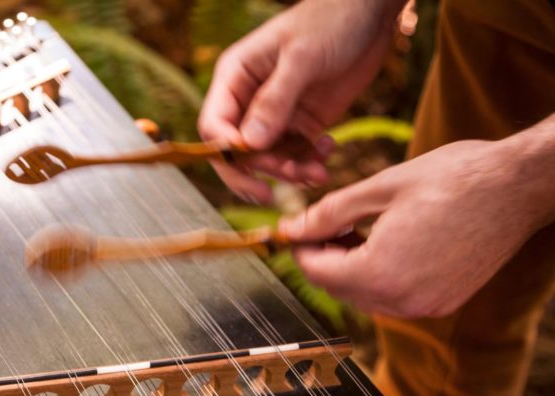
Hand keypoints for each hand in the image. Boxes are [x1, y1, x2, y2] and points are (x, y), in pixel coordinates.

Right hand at [198, 0, 400, 201]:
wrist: (371, 12)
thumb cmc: (332, 20)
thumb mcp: (302, 58)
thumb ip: (275, 101)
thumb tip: (248, 145)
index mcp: (235, 77)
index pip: (213, 127)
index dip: (226, 154)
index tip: (252, 172)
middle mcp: (248, 99)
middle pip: (237, 151)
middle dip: (259, 171)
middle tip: (281, 188)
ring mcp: (275, 114)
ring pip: (268, 159)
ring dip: (289, 171)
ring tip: (317, 173)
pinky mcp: (301, 123)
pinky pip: (295, 154)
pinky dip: (309, 162)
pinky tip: (329, 149)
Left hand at [279, 138, 550, 317]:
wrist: (520, 185)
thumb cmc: (455, 178)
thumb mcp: (380, 188)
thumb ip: (328, 213)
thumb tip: (291, 229)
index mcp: (381, 271)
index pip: (316, 272)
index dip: (300, 247)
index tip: (298, 225)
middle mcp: (402, 300)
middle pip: (337, 289)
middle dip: (324, 258)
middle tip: (327, 222)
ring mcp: (425, 306)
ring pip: (364, 297)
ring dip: (350, 268)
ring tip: (357, 229)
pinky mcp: (443, 302)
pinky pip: (393, 298)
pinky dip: (379, 276)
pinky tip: (385, 243)